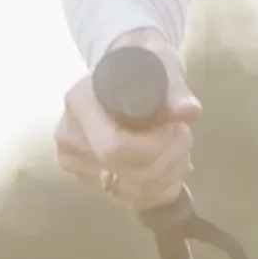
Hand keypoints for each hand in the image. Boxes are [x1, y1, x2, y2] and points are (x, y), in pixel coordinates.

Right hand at [52, 45, 197, 211]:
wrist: (124, 71)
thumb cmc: (144, 64)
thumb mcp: (163, 65)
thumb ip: (175, 88)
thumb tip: (188, 112)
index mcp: (81, 101)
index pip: (116, 147)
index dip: (154, 147)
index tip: (176, 128)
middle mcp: (69, 133)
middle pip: (123, 170)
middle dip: (165, 161)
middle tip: (183, 138)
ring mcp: (72, 157)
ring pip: (127, 188)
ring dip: (165, 174)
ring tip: (177, 149)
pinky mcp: (81, 173)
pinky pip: (124, 195)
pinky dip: (153, 186)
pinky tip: (162, 162)